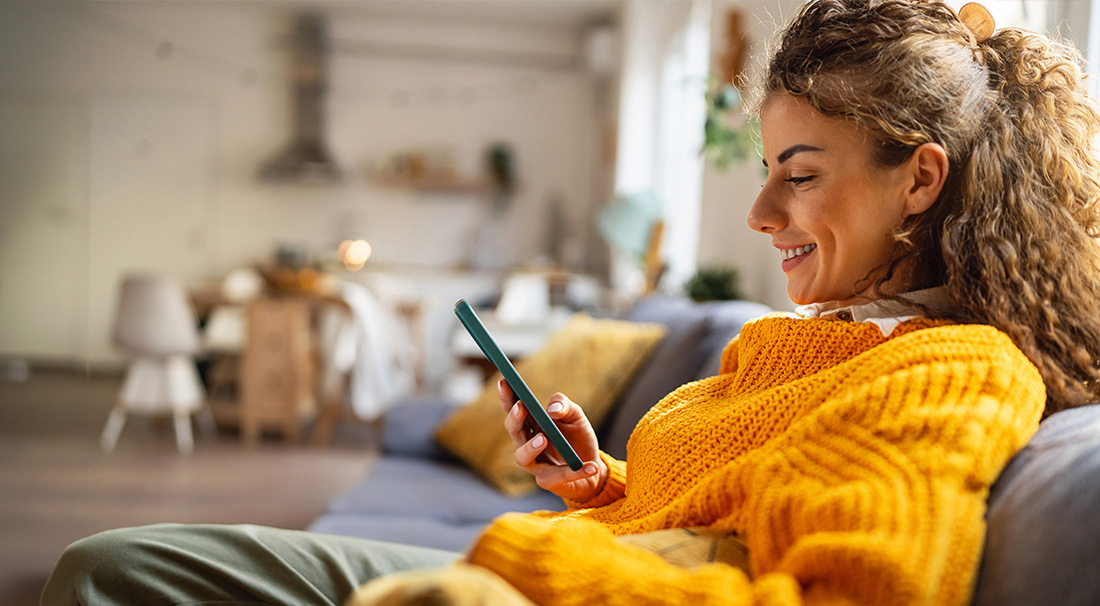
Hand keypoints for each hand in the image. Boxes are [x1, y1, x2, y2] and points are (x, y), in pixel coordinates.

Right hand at [498, 379, 606, 502]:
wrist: (594, 468)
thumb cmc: (578, 439)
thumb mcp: (576, 416)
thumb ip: (564, 406)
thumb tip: (552, 410)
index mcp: (531, 423)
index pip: (513, 408)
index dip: (507, 396)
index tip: (505, 381)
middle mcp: (527, 443)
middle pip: (513, 431)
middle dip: (514, 419)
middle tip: (520, 407)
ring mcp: (535, 464)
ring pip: (522, 457)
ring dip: (530, 447)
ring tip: (543, 438)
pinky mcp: (548, 481)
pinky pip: (557, 476)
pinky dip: (575, 471)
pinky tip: (591, 466)